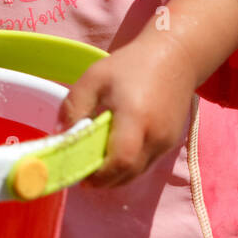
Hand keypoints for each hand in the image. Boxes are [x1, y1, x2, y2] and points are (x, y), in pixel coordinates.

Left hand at [55, 34, 198, 188]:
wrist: (175, 57)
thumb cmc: (132, 65)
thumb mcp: (95, 77)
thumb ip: (74, 106)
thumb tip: (61, 135)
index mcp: (135, 117)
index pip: (120, 160)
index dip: (100, 175)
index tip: (81, 176)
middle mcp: (155, 135)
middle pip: (128, 174)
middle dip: (104, 180)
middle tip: (84, 174)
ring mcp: (166, 141)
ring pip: (138, 172)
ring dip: (117, 175)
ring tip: (98, 163)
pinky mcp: (171, 141)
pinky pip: (147, 163)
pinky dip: (129, 165)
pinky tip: (116, 151)